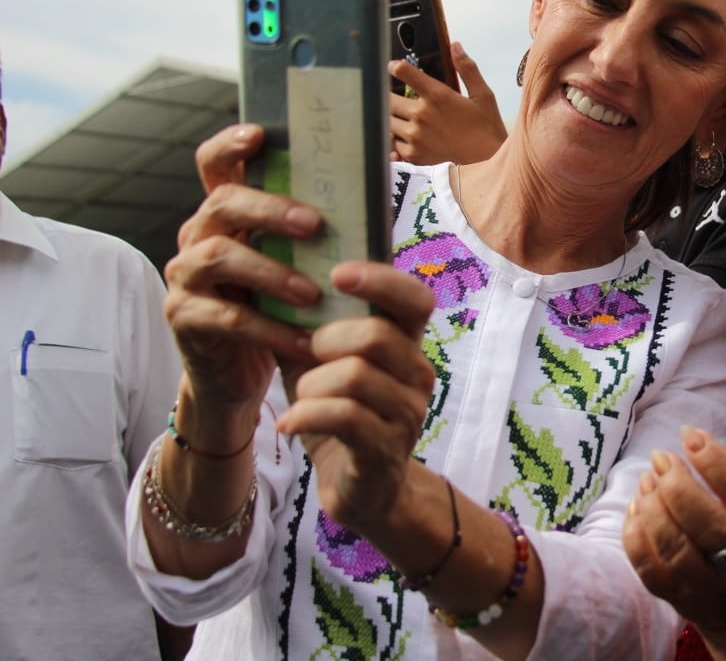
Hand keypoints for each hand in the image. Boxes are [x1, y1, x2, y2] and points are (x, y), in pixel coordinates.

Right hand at [164, 125, 322, 410]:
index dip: (230, 145)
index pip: (215, 165)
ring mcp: (185, 277)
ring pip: (218, 257)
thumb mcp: (297, 265)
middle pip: (222, 203)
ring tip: (311, 294)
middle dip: (269, 209)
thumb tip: (375, 197)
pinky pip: (225, 317)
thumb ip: (316, 233)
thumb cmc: (279, 308)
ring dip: (270, 272)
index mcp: (227, 215)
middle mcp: (198, 236)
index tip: (259, 135)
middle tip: (313, 224)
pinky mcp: (184, 319)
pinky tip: (304, 339)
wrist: (242, 373)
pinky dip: (268, 329)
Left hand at [276, 261, 436, 533]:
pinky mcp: (386, 449)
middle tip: (307, 356)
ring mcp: (407, 414)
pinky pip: (344, 417)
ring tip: (301, 397)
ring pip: (355, 376)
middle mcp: (417, 374)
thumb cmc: (341, 415)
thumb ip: (307, 326)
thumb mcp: (323, 365)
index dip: (380, 280)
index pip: (416, 298)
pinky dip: (305, 415)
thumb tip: (269, 276)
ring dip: (312, 385)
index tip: (337, 275)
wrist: (360, 488)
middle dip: (327, 341)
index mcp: (407, 344)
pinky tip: (290, 423)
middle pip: (378, 335)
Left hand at [389, 42, 507, 164]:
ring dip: (390, 116)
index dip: (395, 67)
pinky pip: (392, 143)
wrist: (487, 160)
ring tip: (398, 116)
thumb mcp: (483, 95)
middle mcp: (421, 115)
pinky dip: (394, 138)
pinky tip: (404, 136)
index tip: (393, 67)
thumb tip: (455, 45)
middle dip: (388, 95)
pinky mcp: (413, 154)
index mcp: (437, 96)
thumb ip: (467, 69)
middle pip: (388, 99)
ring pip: (386, 121)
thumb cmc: (486, 126)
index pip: (405, 72)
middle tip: (393, 95)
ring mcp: (415, 136)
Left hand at [624, 427, 725, 658]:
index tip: (689, 436)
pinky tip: (637, 509)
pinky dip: (635, 536)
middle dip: (675, 483)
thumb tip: (710, 448)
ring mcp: (711, 585)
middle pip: (704, 523)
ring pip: (674, 547)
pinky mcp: (681, 599)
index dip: (712, 461)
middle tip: (661, 458)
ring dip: (652, 506)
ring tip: (647, 479)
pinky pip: (649, 570)